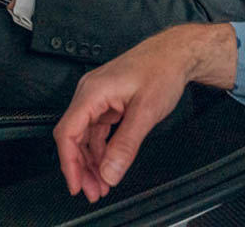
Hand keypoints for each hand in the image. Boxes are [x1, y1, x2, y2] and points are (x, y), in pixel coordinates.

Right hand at [53, 23, 236, 202]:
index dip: (69, 162)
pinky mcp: (107, 101)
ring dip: (91, 161)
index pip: (68, 132)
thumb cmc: (162, 70)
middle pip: (74, 136)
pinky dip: (100, 149)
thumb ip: (125, 145)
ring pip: (85, 136)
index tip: (76, 184)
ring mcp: (98, 97)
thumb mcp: (146, 113)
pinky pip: (97, 130)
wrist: (175, 53)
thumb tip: (109, 172)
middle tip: (92, 191)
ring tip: (100, 184)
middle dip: (81, 167)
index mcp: (93, 92)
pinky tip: (107, 164)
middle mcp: (90, 93)